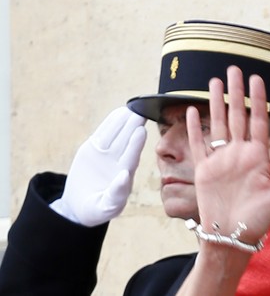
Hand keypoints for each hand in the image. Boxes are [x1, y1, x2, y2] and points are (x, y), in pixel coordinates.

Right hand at [50, 107, 146, 226]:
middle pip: (126, 142)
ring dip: (123, 121)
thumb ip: (115, 194)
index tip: (140, 132)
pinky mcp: (94, 149)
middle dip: (133, 127)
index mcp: (124, 176)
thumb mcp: (105, 207)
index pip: (131, 158)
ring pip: (116, 135)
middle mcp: (118, 163)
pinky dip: (110, 123)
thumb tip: (124, 176)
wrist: (79, 207)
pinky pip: (103, 134)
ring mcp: (107, 154)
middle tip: (141, 112)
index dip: (135, 145)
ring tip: (131, 108)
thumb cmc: (96, 210)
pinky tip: (119, 112)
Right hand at [187, 66, 269, 244]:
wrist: (232, 237)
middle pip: (236, 116)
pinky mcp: (203, 170)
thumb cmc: (258, 220)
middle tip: (234, 69)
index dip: (258, 99)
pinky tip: (191, 111)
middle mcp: (239, 153)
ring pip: (217, 124)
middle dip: (235, 92)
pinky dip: (194, 128)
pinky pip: (198, 145)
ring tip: (213, 82)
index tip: (257, 79)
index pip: (259, 120)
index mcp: (257, 156)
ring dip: (215, 103)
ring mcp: (220, 160)